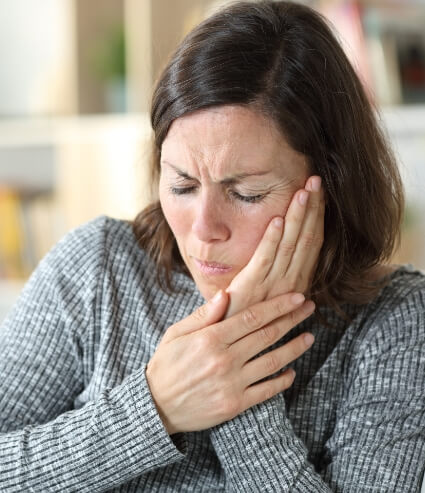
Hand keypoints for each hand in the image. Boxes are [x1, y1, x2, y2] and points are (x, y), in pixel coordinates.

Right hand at [146, 290, 314, 434]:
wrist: (156, 406)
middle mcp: (224, 359)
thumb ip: (203, 315)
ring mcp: (232, 383)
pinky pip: (266, 391)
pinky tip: (292, 372)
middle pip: (267, 335)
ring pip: (272, 361)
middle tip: (310, 309)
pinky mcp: (235, 405)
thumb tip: (226, 294)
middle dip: (292, 319)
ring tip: (309, 337)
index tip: (296, 297)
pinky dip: (282, 381)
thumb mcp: (177, 333)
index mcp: (210, 338)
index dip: (278, 306)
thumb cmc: (166, 364)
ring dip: (294, 348)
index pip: (252, 317)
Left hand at [225, 175, 323, 317]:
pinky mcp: (251, 286)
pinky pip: (264, 258)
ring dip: (297, 217)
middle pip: (306, 239)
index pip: (312, 243)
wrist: (232, 342)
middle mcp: (291, 282)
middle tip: (316, 180)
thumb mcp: (273, 297)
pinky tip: (276, 219)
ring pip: (289, 245)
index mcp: (297, 282)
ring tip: (303, 191)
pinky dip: (271, 238)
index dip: (317, 217)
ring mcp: (272, 285)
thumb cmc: (250, 315)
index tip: (320, 193)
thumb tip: (301, 281)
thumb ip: (285, 281)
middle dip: (311, 209)